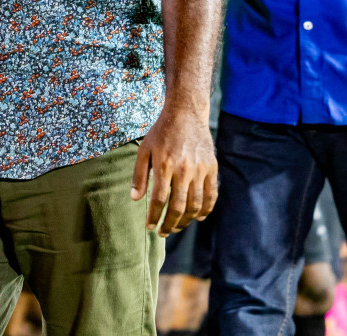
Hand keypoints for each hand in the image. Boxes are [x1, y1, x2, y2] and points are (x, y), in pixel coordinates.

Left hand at [132, 105, 216, 236]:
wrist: (185, 114)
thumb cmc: (161, 132)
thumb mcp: (144, 150)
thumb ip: (139, 175)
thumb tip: (135, 198)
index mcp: (164, 165)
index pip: (159, 200)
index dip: (154, 216)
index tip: (149, 226)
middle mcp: (183, 170)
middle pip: (178, 207)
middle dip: (170, 224)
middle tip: (163, 232)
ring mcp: (200, 170)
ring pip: (195, 204)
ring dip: (186, 220)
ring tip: (176, 227)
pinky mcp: (211, 168)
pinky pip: (211, 195)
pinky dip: (206, 209)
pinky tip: (198, 218)